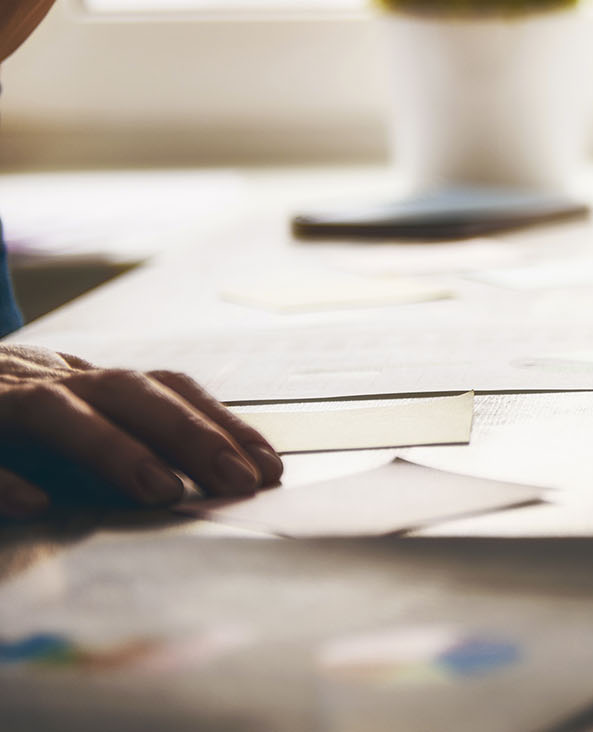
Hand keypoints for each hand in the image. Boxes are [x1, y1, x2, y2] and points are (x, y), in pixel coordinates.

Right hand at [0, 344, 281, 517]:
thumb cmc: (3, 417)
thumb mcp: (66, 424)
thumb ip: (122, 445)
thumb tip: (209, 478)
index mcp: (86, 380)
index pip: (167, 390)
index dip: (220, 422)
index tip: (270, 465)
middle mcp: (49, 380)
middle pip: (130, 393)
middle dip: (191, 434)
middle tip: (241, 480)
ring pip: (59, 414)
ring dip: (114, 450)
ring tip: (163, 491)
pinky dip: (5, 478)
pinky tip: (37, 507)